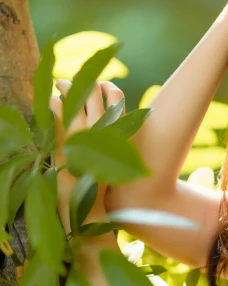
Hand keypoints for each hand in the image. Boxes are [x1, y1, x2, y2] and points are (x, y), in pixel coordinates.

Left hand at [50, 80, 124, 234]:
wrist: (87, 204)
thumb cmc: (101, 183)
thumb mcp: (116, 158)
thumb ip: (113, 137)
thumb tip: (106, 118)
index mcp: (118, 130)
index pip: (116, 94)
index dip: (106, 86)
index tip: (99, 87)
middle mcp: (102, 126)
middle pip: (93, 88)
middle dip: (82, 81)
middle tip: (71, 83)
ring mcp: (82, 130)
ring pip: (72, 93)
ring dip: (64, 86)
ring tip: (60, 86)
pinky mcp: (64, 137)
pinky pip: (56, 107)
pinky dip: (52, 102)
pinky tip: (51, 104)